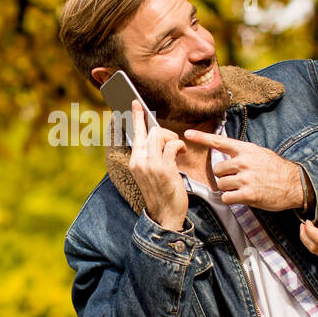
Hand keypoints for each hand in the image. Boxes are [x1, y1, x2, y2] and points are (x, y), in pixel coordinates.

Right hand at [129, 99, 187, 231]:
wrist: (166, 214)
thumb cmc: (162, 192)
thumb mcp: (150, 173)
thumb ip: (150, 156)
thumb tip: (157, 137)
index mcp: (134, 161)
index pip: (134, 133)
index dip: (136, 116)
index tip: (135, 102)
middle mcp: (139, 161)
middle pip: (152, 131)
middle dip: (166, 133)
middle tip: (174, 143)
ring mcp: (150, 164)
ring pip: (161, 135)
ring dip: (173, 139)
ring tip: (179, 149)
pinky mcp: (164, 168)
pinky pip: (173, 145)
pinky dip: (181, 146)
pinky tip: (183, 154)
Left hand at [181, 129, 306, 210]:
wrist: (295, 184)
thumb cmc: (276, 169)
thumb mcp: (260, 153)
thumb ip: (242, 153)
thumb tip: (226, 154)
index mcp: (245, 150)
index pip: (219, 141)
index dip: (201, 137)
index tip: (187, 134)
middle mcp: (243, 162)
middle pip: (217, 170)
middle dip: (223, 176)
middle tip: (237, 180)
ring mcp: (245, 178)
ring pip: (221, 185)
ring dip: (228, 189)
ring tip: (243, 188)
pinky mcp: (248, 194)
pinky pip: (226, 198)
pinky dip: (231, 199)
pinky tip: (243, 197)